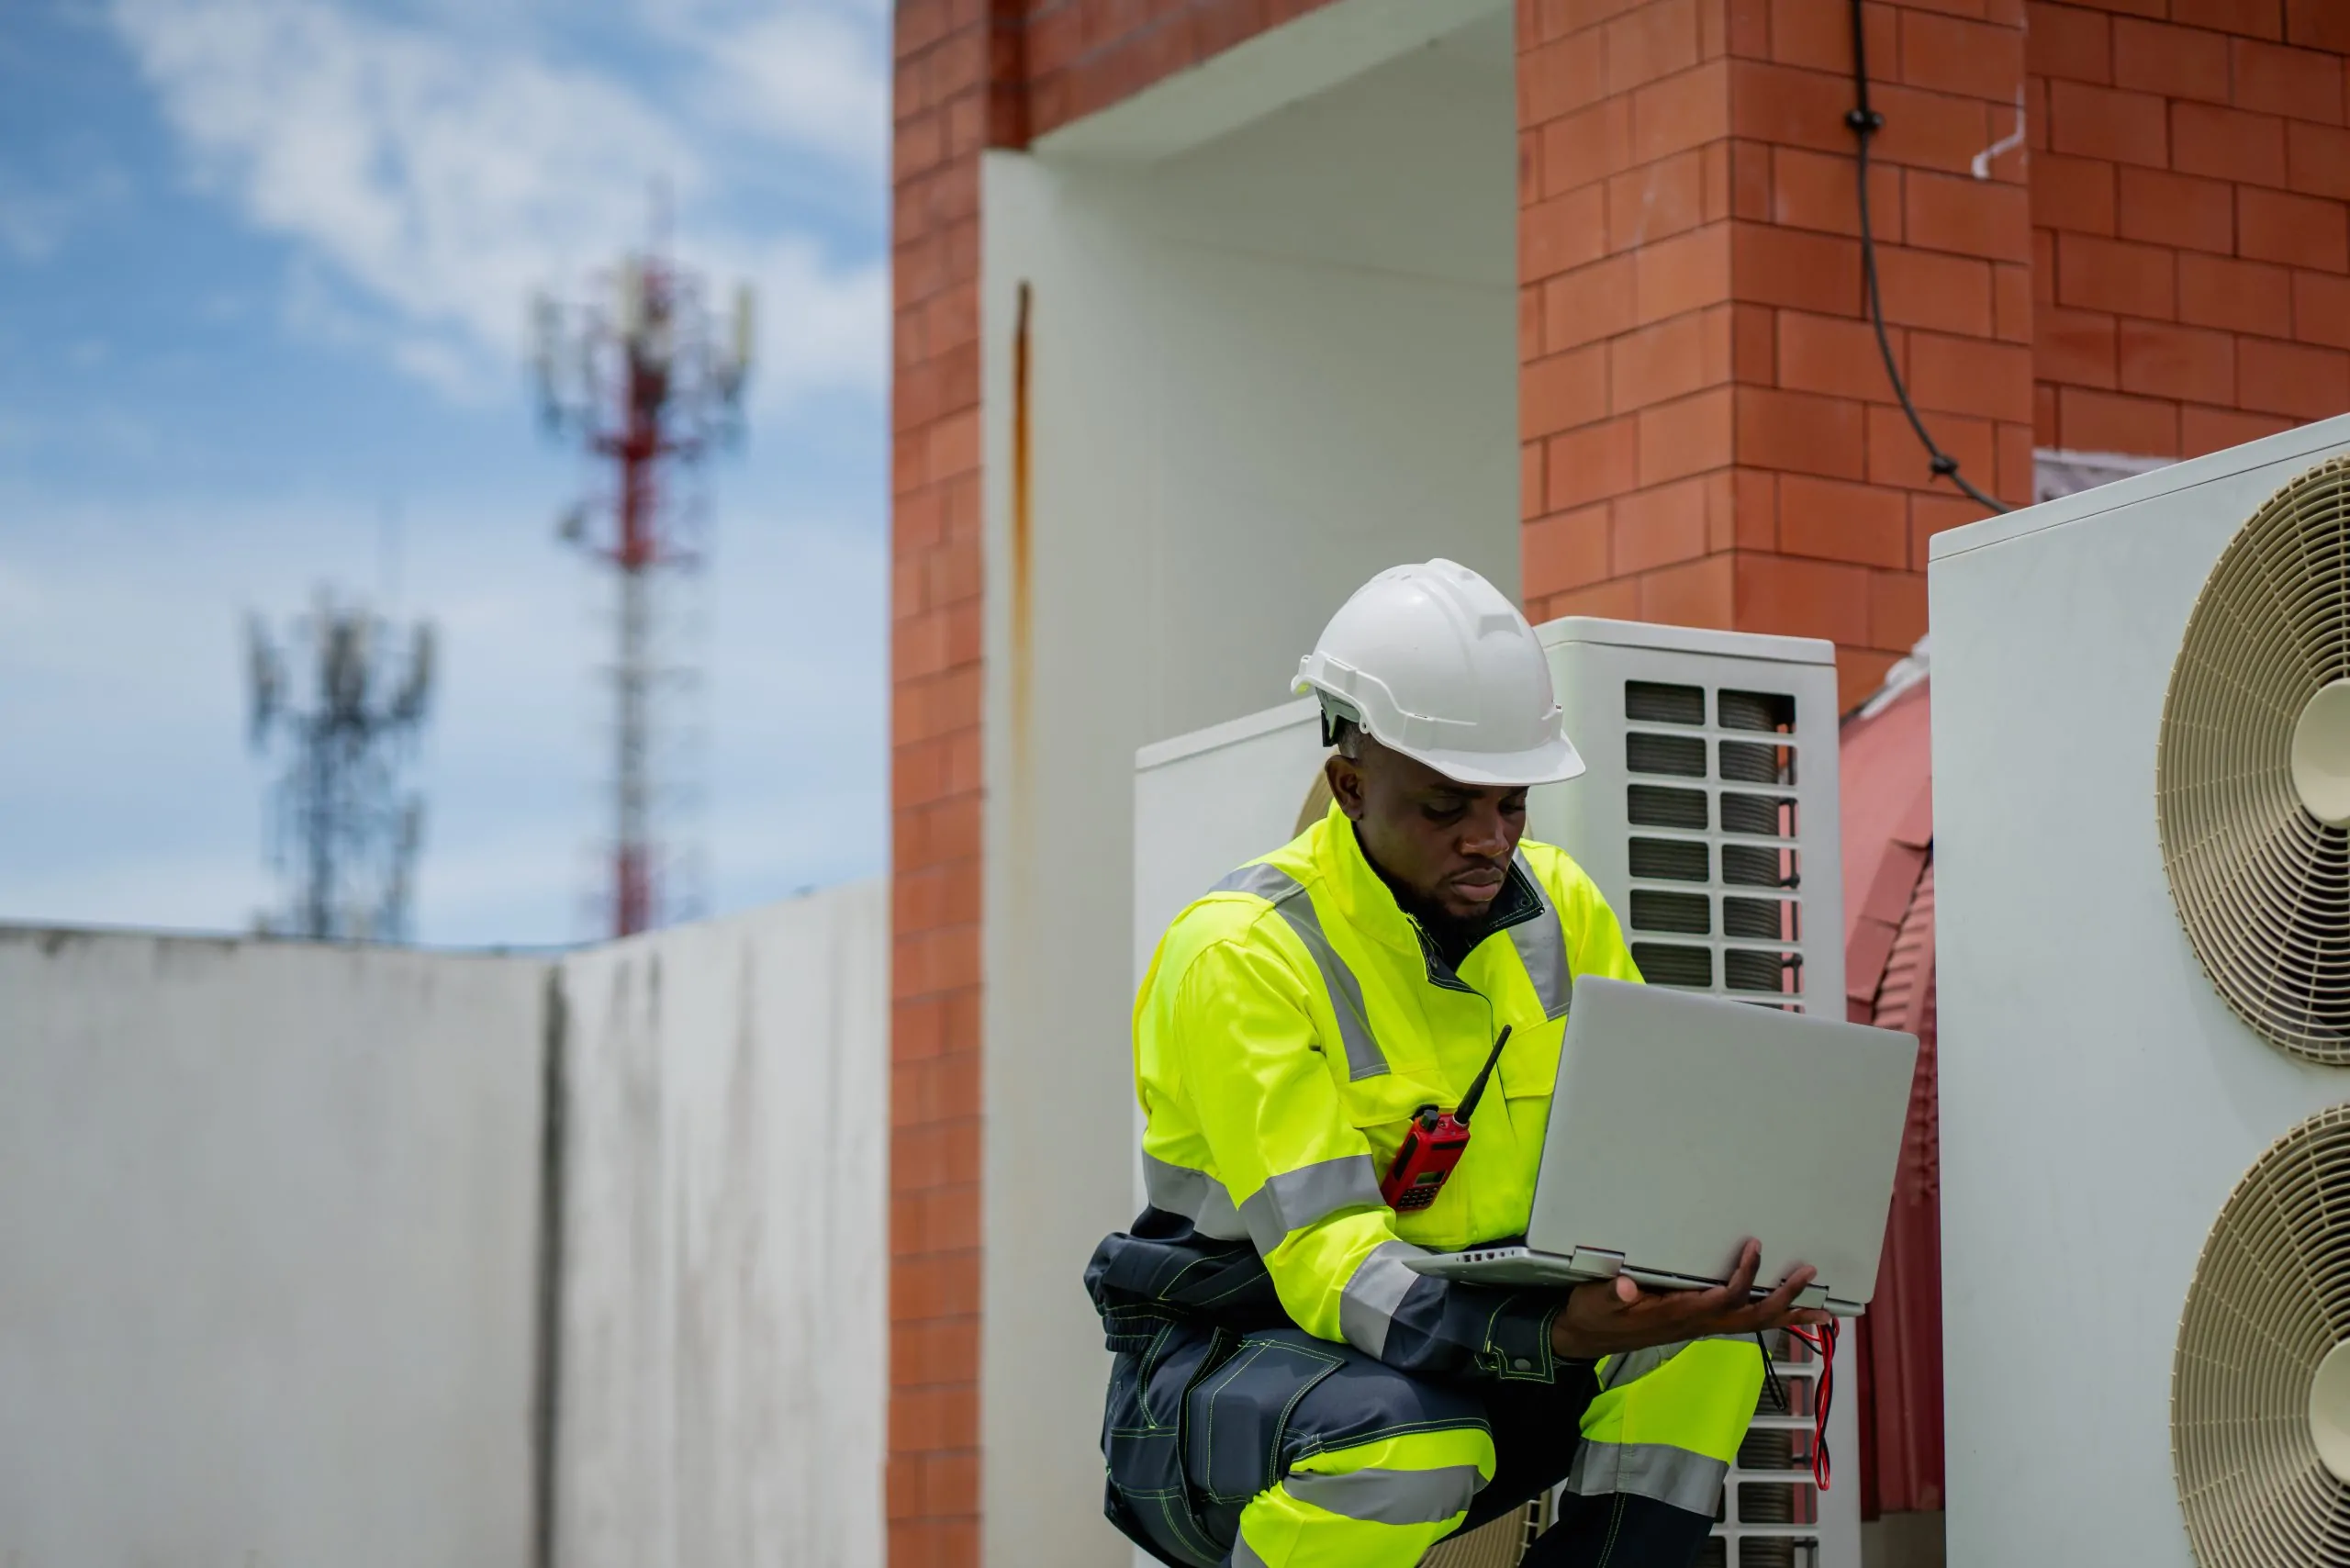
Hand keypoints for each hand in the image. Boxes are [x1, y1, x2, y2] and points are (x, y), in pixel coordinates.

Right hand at [1548, 1240, 1831, 1360]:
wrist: (1586, 1338)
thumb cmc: (1594, 1314)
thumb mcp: (1596, 1300)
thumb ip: (1614, 1294)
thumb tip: (1629, 1289)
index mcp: (1678, 1314)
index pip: (1723, 1298)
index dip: (1744, 1276)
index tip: (1755, 1245)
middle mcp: (1697, 1324)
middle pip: (1752, 1317)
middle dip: (1784, 1298)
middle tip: (1811, 1274)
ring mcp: (1701, 1327)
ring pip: (1753, 1324)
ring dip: (1788, 1315)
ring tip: (1823, 1311)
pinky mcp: (1699, 1324)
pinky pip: (1744, 1324)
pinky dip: (1772, 1320)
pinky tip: (1788, 1315)